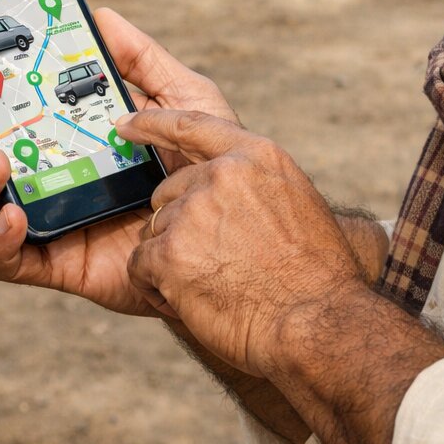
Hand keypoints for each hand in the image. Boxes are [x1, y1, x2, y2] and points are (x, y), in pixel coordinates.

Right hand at [0, 8, 238, 316]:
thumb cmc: (207, 167)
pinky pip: (6, 261)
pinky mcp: (56, 263)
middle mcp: (41, 172)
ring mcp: (45, 218)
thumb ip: (143, 60)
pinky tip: (13, 217)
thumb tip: (100, 15)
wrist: (235, 237)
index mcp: (60, 129)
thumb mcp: (184, 99)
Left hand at [121, 109, 365, 375]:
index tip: (127, 124)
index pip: (192, 126)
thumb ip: (252, 186)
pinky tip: (190, 301)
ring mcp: (192, 212)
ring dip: (171, 261)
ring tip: (213, 287)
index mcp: (255, 156)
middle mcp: (221, 174)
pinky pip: (141, 265)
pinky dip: (157, 287)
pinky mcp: (169, 253)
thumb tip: (218, 191)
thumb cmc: (315, 274)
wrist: (316, 321)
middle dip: (179, 226)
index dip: (153, 123)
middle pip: (168, 193)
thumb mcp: (296, 202)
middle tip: (214, 263)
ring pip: (155, 232)